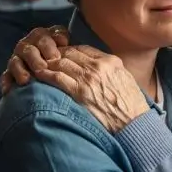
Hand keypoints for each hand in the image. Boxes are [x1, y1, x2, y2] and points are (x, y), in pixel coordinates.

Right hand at [0, 26, 70, 94]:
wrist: (54, 66)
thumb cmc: (62, 53)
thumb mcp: (64, 42)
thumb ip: (62, 38)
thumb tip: (63, 40)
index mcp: (40, 36)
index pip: (42, 37)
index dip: (48, 46)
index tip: (55, 57)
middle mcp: (27, 45)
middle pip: (28, 50)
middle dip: (34, 59)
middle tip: (42, 68)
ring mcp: (17, 58)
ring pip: (15, 62)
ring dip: (20, 70)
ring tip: (26, 80)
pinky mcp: (10, 72)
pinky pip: (6, 76)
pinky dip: (7, 82)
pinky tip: (8, 90)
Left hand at [34, 45, 149, 132]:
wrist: (134, 123)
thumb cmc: (132, 105)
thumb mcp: (125, 79)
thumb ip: (110, 70)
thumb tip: (99, 69)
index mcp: (110, 61)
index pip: (83, 48)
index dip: (68, 50)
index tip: (60, 54)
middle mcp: (98, 66)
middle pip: (69, 53)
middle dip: (55, 54)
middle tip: (44, 59)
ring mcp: (88, 79)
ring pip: (61, 63)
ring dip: (47, 63)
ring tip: (38, 65)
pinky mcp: (80, 93)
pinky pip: (57, 78)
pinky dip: (46, 74)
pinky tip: (38, 75)